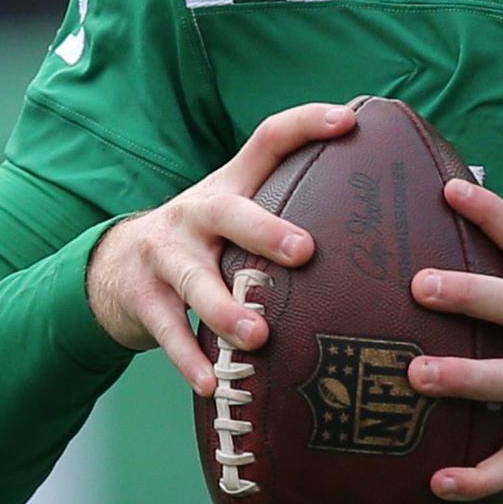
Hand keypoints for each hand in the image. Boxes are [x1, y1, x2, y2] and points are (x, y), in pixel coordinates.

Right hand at [86, 101, 356, 394]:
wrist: (114, 269)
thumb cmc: (207, 245)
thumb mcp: (239, 217)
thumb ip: (291, 212)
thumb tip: (388, 226)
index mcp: (229, 187)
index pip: (267, 141)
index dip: (306, 125)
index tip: (350, 120)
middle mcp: (195, 214)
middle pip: (228, 213)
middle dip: (265, 230)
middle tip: (305, 252)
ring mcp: (164, 255)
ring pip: (193, 280)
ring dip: (225, 309)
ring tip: (258, 337)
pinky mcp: (143, 299)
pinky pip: (168, 332)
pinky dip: (190, 360)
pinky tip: (213, 383)